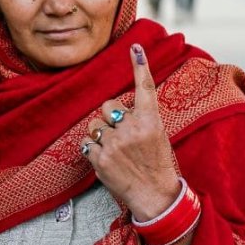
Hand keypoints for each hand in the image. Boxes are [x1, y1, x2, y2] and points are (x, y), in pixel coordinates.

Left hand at [81, 43, 179, 220]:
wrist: (154, 196)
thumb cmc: (156, 164)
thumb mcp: (157, 136)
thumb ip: (139, 119)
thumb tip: (114, 109)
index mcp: (151, 121)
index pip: (144, 88)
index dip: (139, 66)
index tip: (135, 47)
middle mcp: (132, 129)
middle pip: (107, 106)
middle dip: (110, 117)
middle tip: (122, 135)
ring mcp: (115, 143)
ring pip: (93, 125)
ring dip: (101, 134)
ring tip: (116, 150)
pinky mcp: (100, 158)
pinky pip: (87, 143)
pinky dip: (94, 150)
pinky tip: (108, 160)